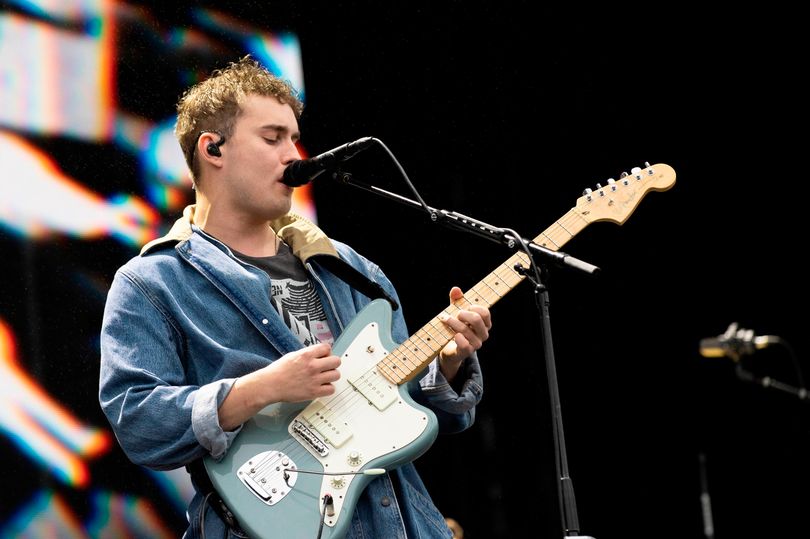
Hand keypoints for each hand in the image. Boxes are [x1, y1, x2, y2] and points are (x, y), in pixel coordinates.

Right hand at [219, 342, 339, 430]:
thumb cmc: (278, 370)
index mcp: (306, 354)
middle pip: (336, 361)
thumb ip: (308, 354)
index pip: (327, 348)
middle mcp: (312, 366)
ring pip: (336, 375)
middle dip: (332, 363)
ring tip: (324, 378)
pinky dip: (328, 388)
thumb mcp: (293, 355)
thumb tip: (320, 354)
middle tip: (326, 367)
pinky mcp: (313, 392)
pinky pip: (331, 389)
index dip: (326, 352)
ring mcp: (314, 379)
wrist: (270, 385)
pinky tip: (321, 387)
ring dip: (331, 376)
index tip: (323, 357)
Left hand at [438, 286, 491, 381]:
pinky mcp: (467, 352)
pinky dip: (458, 338)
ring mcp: (476, 344)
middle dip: (462, 314)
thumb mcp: (456, 311)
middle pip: (476, 320)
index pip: (485, 313)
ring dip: (453, 323)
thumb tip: (456, 289)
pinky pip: (465, 345)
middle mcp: (483, 334)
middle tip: (455, 314)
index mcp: (484, 323)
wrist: (449, 348)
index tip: (465, 307)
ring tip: (445, 319)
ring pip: (466, 330)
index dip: (474, 307)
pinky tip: (453, 334)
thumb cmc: (455, 327)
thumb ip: (456, 300)